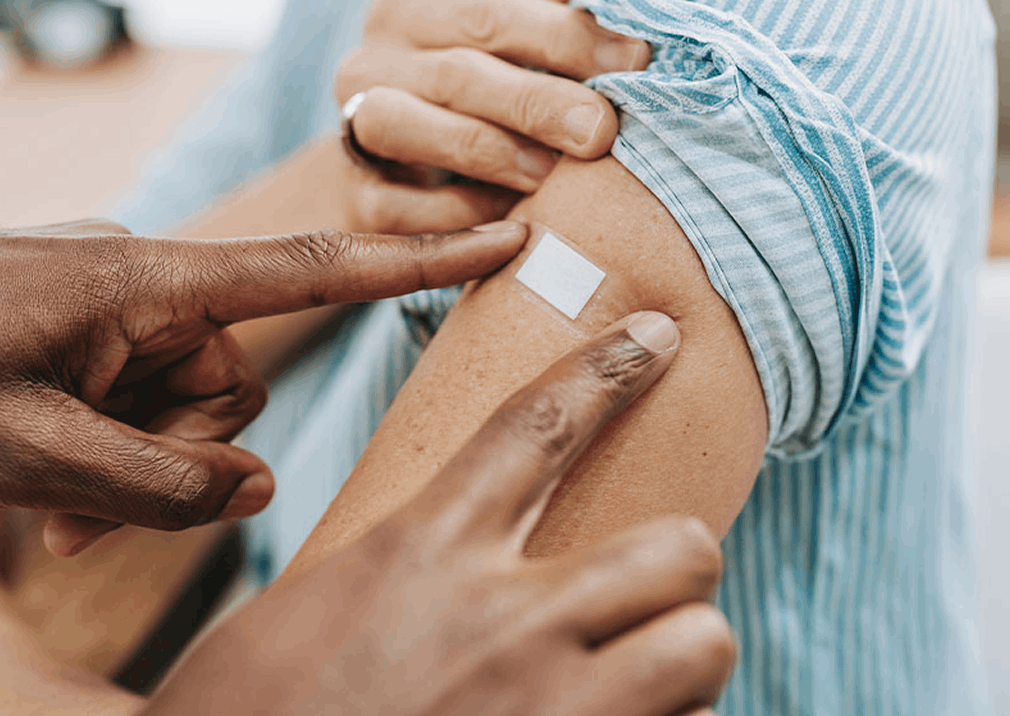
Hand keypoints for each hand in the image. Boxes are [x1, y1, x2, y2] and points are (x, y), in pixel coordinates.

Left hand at [0, 217, 526, 555]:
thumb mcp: (29, 454)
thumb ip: (160, 481)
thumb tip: (254, 488)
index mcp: (141, 280)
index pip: (311, 266)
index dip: (417, 260)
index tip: (503, 238)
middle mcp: (138, 280)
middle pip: (231, 376)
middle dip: (183, 452)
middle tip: (91, 509)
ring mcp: (106, 301)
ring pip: (182, 398)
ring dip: (138, 460)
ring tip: (56, 505)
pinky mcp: (78, 323)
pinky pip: (134, 389)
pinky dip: (112, 445)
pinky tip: (49, 487)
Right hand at [147, 312, 733, 715]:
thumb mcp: (306, 610)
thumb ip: (397, 569)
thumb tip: (446, 558)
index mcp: (424, 553)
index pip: (539, 424)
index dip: (608, 367)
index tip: (657, 332)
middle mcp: (503, 621)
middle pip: (676, 544)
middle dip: (680, 564)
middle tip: (644, 593)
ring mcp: (551, 710)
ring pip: (703, 644)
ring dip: (681, 661)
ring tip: (637, 678)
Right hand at [336, 0, 650, 233]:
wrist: (401, 174)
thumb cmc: (479, 97)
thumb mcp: (518, 44)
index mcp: (409, 11)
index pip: (493, 13)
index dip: (567, 36)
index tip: (638, 58)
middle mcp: (366, 62)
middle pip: (455, 73)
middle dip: (536, 102)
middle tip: (603, 130)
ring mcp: (350, 128)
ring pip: (402, 127)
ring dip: (487, 152)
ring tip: (553, 175)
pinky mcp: (355, 198)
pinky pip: (396, 208)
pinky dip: (455, 216)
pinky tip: (511, 225)